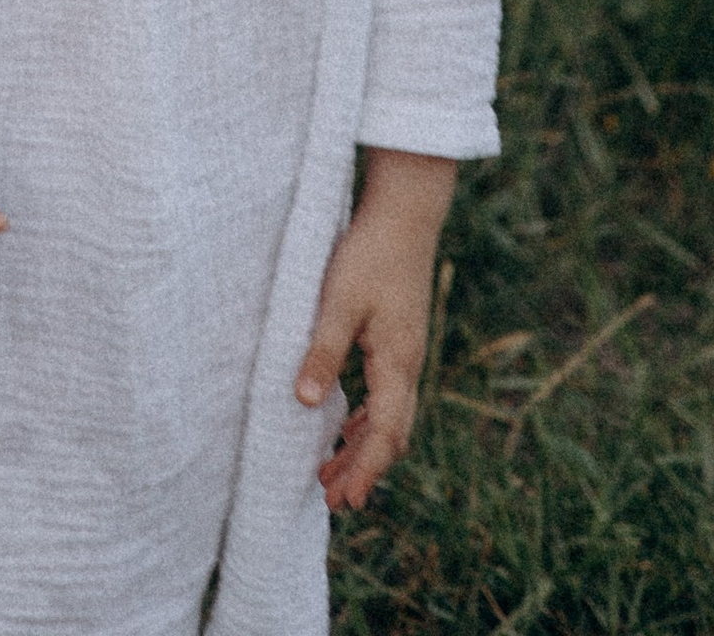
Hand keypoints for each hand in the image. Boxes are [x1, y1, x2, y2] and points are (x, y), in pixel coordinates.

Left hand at [295, 149, 455, 514]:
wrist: (406, 212)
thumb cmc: (370, 253)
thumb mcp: (339, 302)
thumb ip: (323, 352)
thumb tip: (305, 402)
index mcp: (397, 363)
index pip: (386, 433)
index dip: (366, 470)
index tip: (347, 501)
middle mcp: (409, 365)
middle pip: (391, 434)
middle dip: (364, 468)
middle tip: (333, 499)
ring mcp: (407, 352)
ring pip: (391, 416)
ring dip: (363, 445)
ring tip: (331, 471)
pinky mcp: (400, 338)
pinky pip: (389, 394)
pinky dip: (369, 418)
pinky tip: (346, 422)